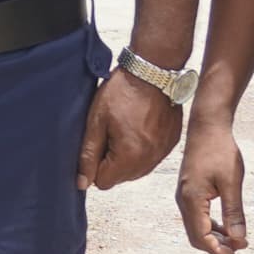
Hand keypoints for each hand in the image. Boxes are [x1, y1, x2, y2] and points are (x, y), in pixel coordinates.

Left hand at [79, 65, 178, 190]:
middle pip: (121, 178)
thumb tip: (82, 182)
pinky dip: (143, 148)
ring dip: (127, 156)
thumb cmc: (123, 91)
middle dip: (111, 160)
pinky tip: (138, 126)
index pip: (104, 182)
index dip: (95, 164)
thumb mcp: (96, 121)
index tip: (98, 143)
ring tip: (125, 127)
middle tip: (111, 131)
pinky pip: (151, 157)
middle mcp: (150, 159)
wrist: (152, 71)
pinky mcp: (171, 143)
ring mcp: (163, 152)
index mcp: (130, 156)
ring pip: (137, 170)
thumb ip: (88, 155)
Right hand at [178, 112, 248, 253]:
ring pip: (196, 227)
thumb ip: (234, 213)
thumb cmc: (220, 151)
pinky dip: (211, 226)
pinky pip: (197, 217)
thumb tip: (238, 239)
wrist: (207, 128)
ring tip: (236, 240)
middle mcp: (183, 200)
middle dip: (216, 247)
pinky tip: (226, 226)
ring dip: (214, 237)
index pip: (201, 236)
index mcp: (192, 200)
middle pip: (196, 236)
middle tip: (239, 251)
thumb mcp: (232, 183)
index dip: (218, 250)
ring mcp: (184, 196)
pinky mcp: (189, 192)